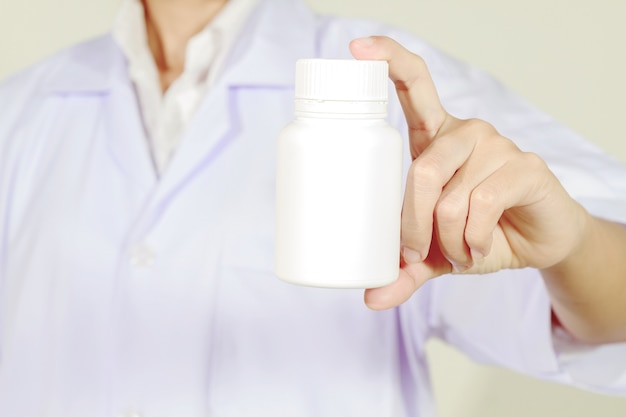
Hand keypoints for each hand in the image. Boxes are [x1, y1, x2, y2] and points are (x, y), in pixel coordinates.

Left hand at [349, 36, 589, 309]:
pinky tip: (482, 247)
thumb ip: (403, 269)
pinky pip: (480, 207)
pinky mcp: (525, 166)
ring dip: (448, 241)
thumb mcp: (434, 252)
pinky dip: (474, 241)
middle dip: (411, 225)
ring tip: (461, 251)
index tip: (356, 48)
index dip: (387, 60)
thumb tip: (370, 299)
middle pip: (421, 169)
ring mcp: (497, 145)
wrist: (537, 244)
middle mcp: (465, 133)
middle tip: (416, 253)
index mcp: (436, 139)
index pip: (414, 84)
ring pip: (450, 197)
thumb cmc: (479, 233)